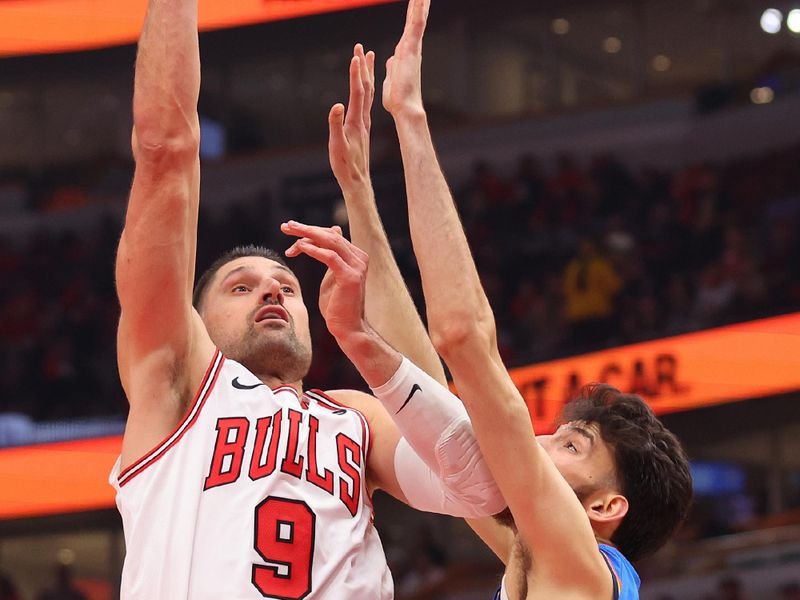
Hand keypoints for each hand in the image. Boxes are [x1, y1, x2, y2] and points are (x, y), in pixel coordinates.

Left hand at [281, 221, 370, 341]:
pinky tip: (300, 246)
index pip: (332, 235)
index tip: (290, 229)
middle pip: (330, 235)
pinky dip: (314, 250)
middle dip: (306, 229)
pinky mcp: (350, 277)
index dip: (311, 230)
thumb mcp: (332, 275)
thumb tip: (333, 232)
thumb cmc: (336, 305)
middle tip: (286, 225)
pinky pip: (330, 257)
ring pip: (330, 242)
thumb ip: (331, 256)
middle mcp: (359, 258)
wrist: (347, 327)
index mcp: (355, 256)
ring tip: (289, 231)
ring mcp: (357, 267)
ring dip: (307, 235)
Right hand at [329, 44, 374, 191]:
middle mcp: (363, 119)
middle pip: (365, 88)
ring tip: (368, 58)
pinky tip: (367, 85)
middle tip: (361, 47)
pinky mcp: (363, 127)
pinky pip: (367, 102)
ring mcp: (365, 122)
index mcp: (356, 121)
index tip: (355, 55)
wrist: (358, 181)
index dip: (356, 73)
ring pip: (368, 93)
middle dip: (363, 67)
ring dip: (367, 74)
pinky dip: (368, 88)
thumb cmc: (345, 166)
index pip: (357, 92)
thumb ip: (336, 125)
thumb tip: (337, 105)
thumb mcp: (337, 146)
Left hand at [382, 0, 428, 118]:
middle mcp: (410, 48)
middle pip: (414, 20)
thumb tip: (393, 60)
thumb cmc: (397, 99)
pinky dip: (419, 11)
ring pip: (417, 19)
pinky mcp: (411, 49)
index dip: (411, 14)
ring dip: (421, 4)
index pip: (408, 29)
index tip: (415, 0)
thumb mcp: (391, 79)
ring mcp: (412, 47)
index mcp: (404, 53)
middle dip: (419, 4)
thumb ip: (392, 67)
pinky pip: (416, 25)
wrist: (404, 108)